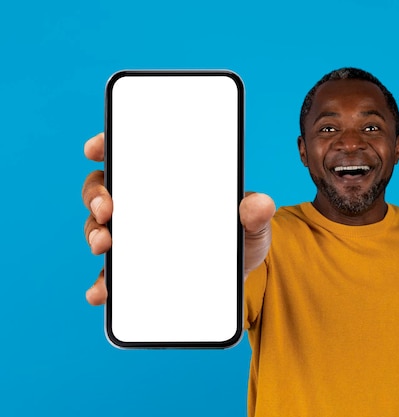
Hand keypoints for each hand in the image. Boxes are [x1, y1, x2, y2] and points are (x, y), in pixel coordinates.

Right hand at [81, 133, 275, 304]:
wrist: (239, 278)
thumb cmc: (239, 239)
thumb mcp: (252, 224)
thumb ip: (256, 214)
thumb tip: (260, 204)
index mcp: (168, 184)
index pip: (130, 156)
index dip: (107, 145)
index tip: (96, 148)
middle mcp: (143, 207)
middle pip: (103, 190)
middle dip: (96, 195)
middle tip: (106, 207)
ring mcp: (135, 239)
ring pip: (99, 229)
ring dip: (94, 234)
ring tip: (105, 244)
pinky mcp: (134, 273)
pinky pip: (110, 276)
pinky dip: (102, 283)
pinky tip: (103, 291)